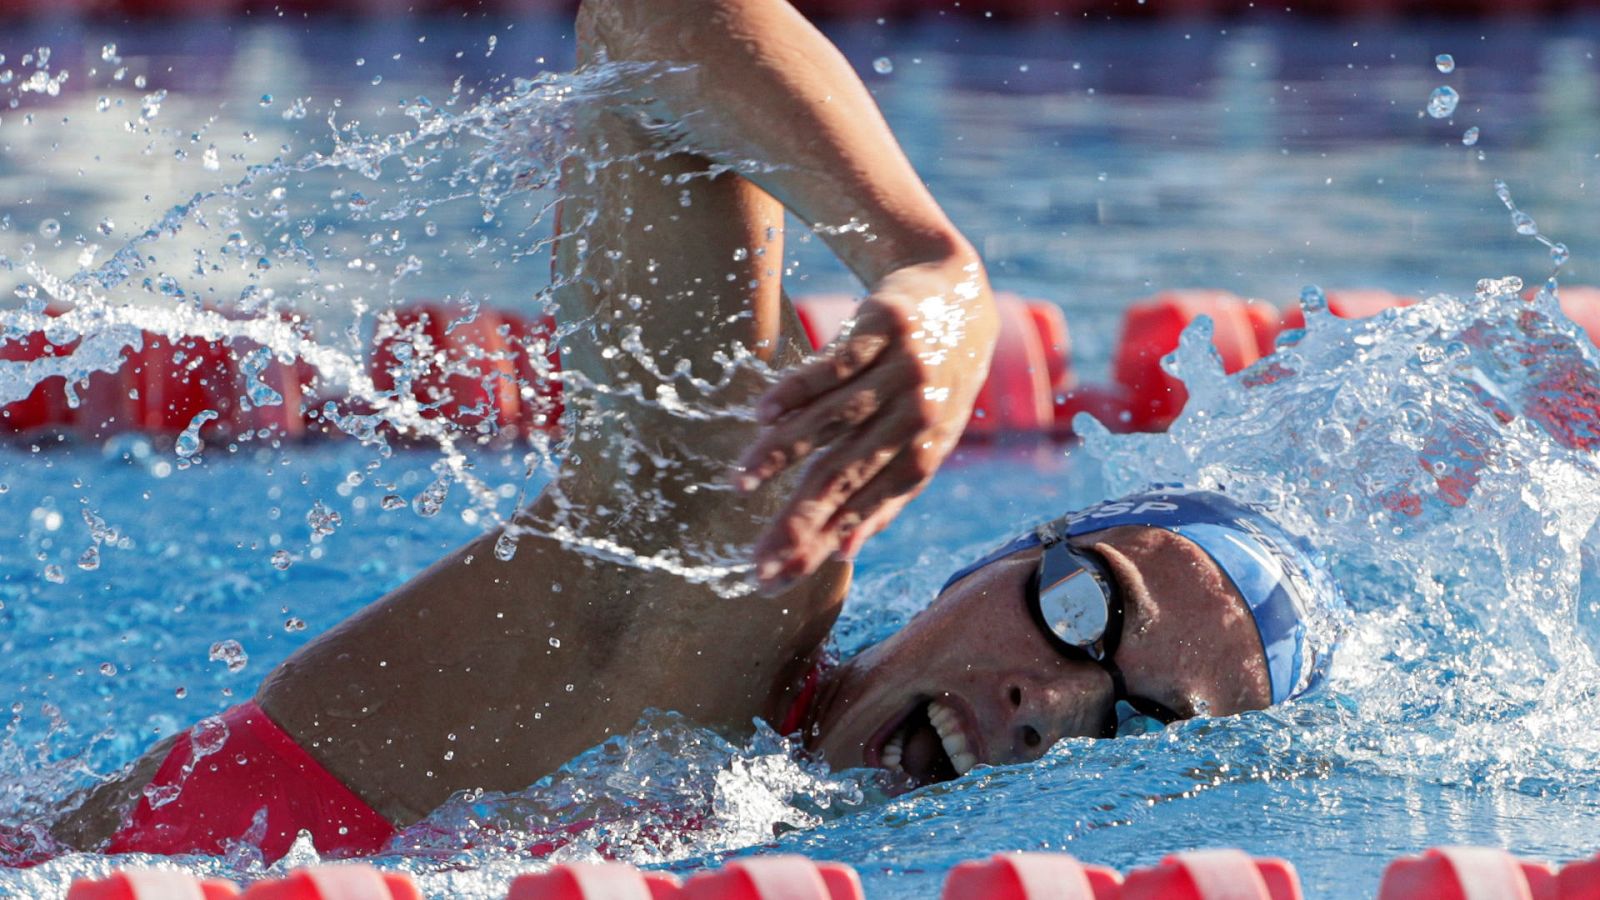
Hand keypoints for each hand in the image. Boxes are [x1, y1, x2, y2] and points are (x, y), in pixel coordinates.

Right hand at [734, 256, 996, 589]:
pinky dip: (797, 389)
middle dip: (797, 519)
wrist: (956, 294)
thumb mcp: (925, 442)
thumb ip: (887, 498)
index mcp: (924, 453)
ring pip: (833, 419)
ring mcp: (901, 370)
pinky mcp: (884, 327)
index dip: (817, 543)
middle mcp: (916, 416)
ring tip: (740, 481)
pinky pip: (835, 364)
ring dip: (784, 452)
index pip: (862, 508)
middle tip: (755, 556)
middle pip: (845, 474)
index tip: (773, 574)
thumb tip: (844, 553)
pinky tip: (762, 414)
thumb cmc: (932, 383)